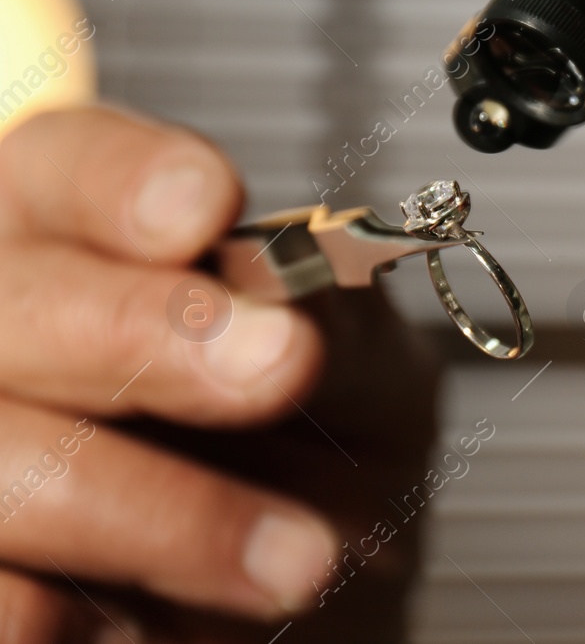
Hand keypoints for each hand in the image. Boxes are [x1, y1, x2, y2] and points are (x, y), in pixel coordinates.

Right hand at [0, 106, 439, 641]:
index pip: (69, 168)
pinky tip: (127, 622)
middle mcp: (3, 321)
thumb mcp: (367, 381)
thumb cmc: (325, 462)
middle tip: (277, 366)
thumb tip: (298, 294)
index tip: (203, 208)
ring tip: (297, 557)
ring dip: (153, 512)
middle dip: (142, 335)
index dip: (123, 183)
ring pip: (0, 458)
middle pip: (17, 301)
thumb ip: (338, 331)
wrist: (313, 601)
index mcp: (87, 236)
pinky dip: (57, 611)